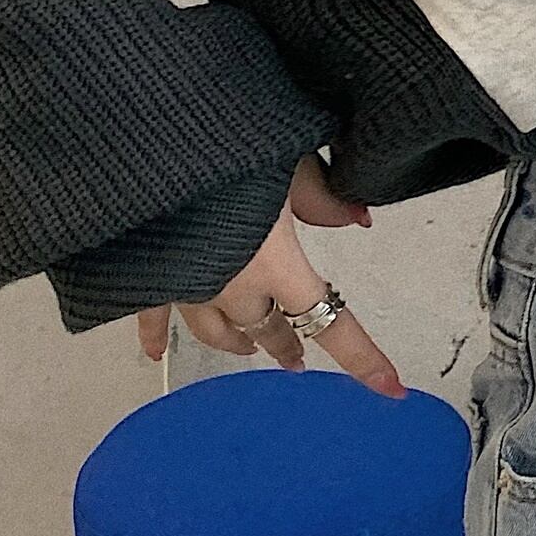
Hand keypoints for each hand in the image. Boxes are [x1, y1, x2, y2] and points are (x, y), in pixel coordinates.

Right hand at [134, 154, 401, 396]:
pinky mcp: (145, 277)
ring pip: (216, 329)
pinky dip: (156, 334)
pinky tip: (153, 354)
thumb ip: (321, 195)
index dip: (361, 356)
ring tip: (248, 347)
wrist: (145, 153)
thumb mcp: (288, 157)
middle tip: (297, 357)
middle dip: (286, 342)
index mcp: (275, 263)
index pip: (330, 319)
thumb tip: (358, 221)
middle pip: (268, 328)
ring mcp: (185, 287)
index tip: (390, 387)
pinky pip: (152, 315)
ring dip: (237, 340)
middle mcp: (232, 287)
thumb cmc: (225, 148)